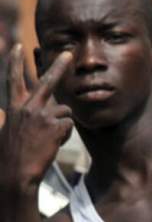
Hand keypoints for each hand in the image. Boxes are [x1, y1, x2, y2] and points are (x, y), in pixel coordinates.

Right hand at [0, 45, 73, 194]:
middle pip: (47, 82)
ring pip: (64, 111)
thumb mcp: (11, 131)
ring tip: (47, 141)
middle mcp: (27, 107)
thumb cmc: (13, 156)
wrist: (14, 174)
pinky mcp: (54, 125)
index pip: (14, 81)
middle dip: (59, 66)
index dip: (16, 63)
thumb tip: (29, 110)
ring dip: (61, 126)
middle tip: (69, 53)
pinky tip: (52, 145)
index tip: (20, 47)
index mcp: (14, 108)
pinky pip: (69, 125)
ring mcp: (41, 115)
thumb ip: (22, 118)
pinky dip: (65, 136)